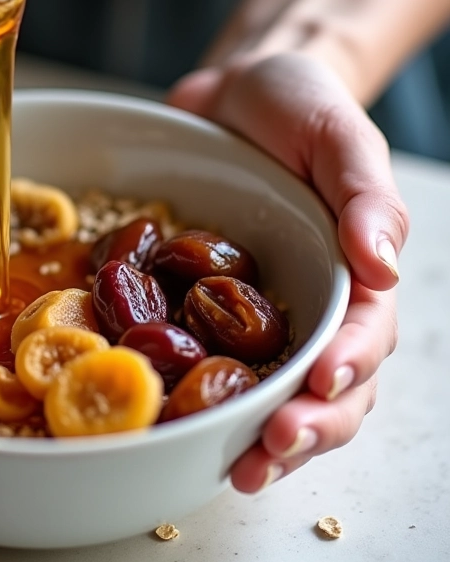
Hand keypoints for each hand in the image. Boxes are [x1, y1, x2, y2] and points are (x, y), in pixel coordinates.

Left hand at [168, 54, 407, 491]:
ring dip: (258, 434)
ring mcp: (257, 308)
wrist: (236, 94)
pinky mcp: (203, 301)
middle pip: (324, 386)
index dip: (348, 367)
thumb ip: (366, 197)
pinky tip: (178, 422)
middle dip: (305, 426)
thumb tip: (384, 266)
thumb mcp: (340, 136)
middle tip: (269, 453)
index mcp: (351, 272)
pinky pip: (206, 355)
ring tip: (237, 467)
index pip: (362, 335)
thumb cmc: (300, 107)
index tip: (320, 384)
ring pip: (270, 388)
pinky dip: (201, 394)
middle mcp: (309, 302)